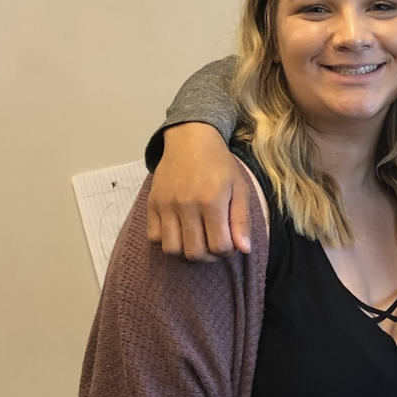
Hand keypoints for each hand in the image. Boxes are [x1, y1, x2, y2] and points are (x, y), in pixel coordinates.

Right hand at [147, 124, 252, 258]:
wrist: (190, 140)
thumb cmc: (219, 164)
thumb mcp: (239, 188)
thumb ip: (242, 220)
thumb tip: (244, 250)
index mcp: (211, 201)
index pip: (219, 247)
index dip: (227, 252)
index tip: (230, 243)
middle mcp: (186, 205)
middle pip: (194, 253)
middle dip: (208, 256)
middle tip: (213, 244)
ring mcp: (166, 205)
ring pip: (171, 249)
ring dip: (186, 251)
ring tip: (196, 240)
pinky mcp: (152, 203)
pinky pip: (154, 237)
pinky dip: (166, 240)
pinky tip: (179, 230)